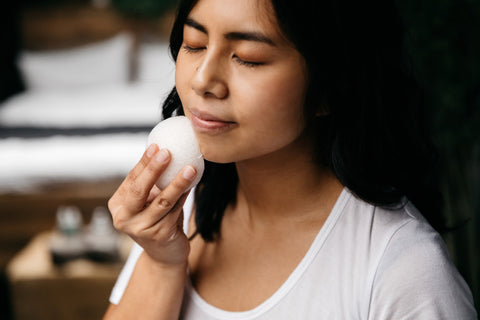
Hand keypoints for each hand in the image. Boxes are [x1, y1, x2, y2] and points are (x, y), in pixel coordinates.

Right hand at [108, 144, 196, 266]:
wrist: (164, 253)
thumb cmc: (157, 219)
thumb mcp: (148, 200)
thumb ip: (152, 182)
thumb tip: (166, 150)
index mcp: (118, 205)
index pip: (132, 179)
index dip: (144, 162)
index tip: (157, 145)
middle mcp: (124, 218)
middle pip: (139, 190)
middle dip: (153, 169)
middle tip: (168, 152)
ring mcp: (141, 229)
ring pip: (162, 201)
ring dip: (178, 182)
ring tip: (190, 169)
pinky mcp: (160, 236)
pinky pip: (175, 210)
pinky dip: (184, 196)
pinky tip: (192, 185)